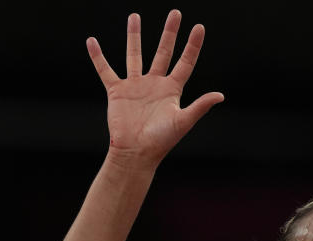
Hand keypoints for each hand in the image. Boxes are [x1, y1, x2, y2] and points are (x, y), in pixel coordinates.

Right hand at [90, 10, 223, 166]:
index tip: (199, 27)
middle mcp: (154, 84)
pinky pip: (105, 70)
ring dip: (134, 36)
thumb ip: (200, 106)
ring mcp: (135, 86)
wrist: (135, 153)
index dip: (192, 45)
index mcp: (172, 90)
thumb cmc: (160, 141)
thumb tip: (220, 95)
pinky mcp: (117, 91)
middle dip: (169, 33)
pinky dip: (98, 57)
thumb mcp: (183, 121)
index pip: (185, 62)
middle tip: (175, 13)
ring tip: (134, 17)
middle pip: (163, 52)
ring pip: (134, 55)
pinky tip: (92, 42)